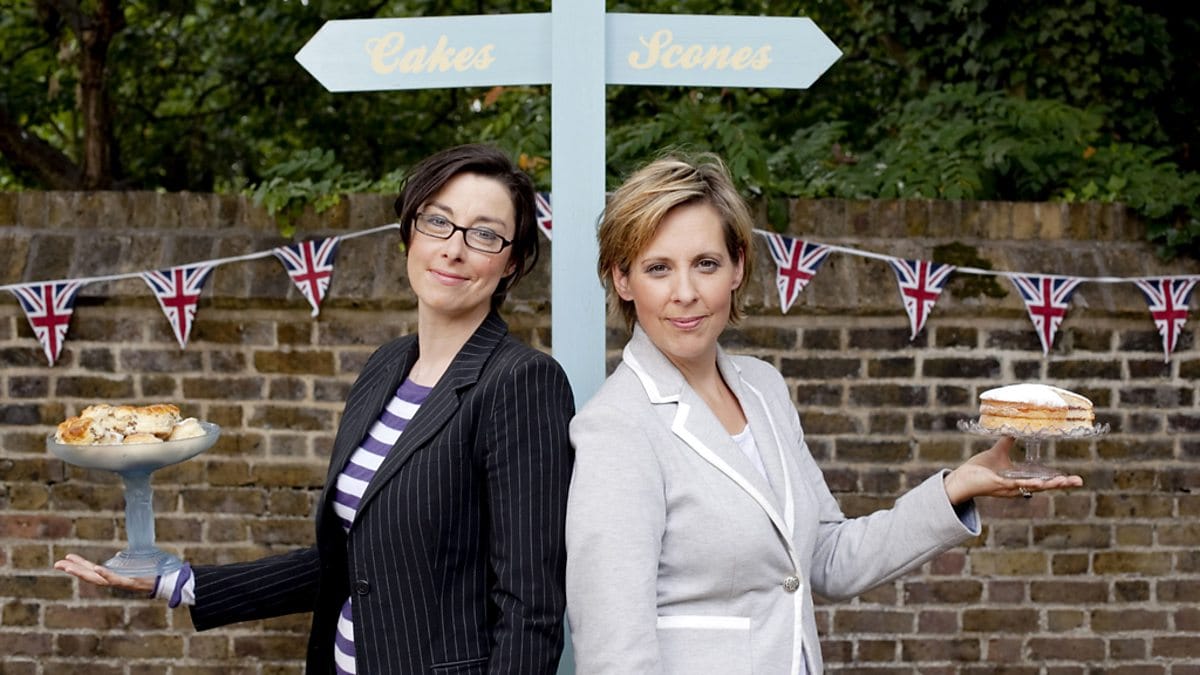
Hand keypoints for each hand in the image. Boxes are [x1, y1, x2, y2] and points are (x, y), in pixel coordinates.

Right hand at [54, 554, 155, 593]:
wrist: (165, 581)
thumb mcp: (133, 565)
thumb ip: (123, 563)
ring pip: (97, 579)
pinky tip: (96, 568)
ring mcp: (120, 582)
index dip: (79, 564)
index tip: (66, 558)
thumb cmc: (150, 573)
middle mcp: (113, 581)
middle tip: (57, 564)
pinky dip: (105, 574)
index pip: (91, 569)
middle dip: (73, 570)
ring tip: (69, 567)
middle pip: (88, 575)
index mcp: (113, 576)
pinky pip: (114, 579)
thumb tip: (116, 556)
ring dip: (82, 572)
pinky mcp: (129, 583)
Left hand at [942, 436, 1082, 503]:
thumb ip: (1007, 442)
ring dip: (1049, 484)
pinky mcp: (999, 485)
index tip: (1075, 479)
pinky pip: (1016, 485)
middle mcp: (1017, 486)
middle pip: (1044, 486)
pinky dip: (1028, 484)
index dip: (1059, 480)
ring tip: (1064, 482)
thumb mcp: (998, 453)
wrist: (962, 478)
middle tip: (1078, 482)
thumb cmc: (979, 469)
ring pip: (1033, 487)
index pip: (1043, 480)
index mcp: (1019, 478)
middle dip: (1060, 484)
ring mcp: (1009, 487)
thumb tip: (1015, 430)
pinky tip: (1039, 482)